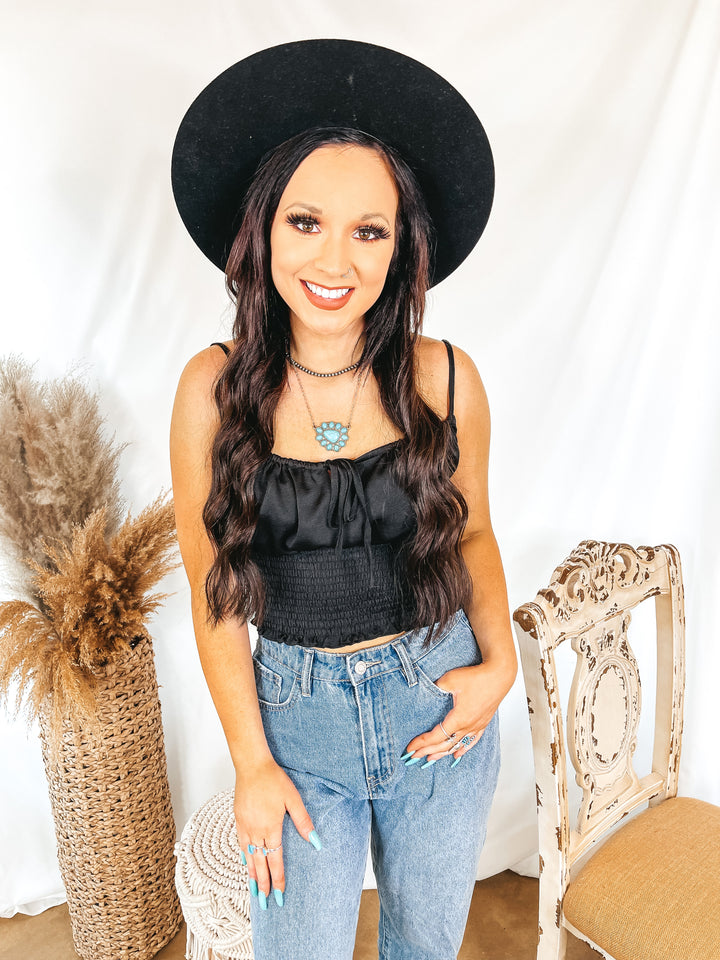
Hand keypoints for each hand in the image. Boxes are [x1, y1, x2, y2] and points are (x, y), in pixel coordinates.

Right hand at [234, 757, 318, 907]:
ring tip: (254, 891)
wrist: (252, 766)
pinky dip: (244, 858)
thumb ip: (303, 821)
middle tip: (265, 903)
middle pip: (260, 864)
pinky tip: (245, 863)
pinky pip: (240, 844)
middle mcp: (256, 831)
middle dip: (263, 885)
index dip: (278, 879)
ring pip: (248, 857)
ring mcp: (245, 826)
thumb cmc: (274, 780)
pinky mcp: (238, 820)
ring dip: (252, 875)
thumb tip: (316, 842)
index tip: (280, 895)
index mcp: (270, 828)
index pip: (275, 860)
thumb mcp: (293, 799)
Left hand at [403, 660, 514, 764]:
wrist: (499, 675)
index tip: (410, 748)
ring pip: (457, 745)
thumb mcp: (450, 679)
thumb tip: (426, 690)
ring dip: (443, 753)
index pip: (436, 736)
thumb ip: (435, 687)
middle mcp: (468, 726)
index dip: (422, 743)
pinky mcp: (483, 723)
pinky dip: (463, 749)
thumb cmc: (477, 677)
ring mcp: (476, 726)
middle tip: (414, 757)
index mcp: (459, 719)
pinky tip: (458, 754)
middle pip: (444, 744)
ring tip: (430, 759)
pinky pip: (471, 741)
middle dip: (428, 751)